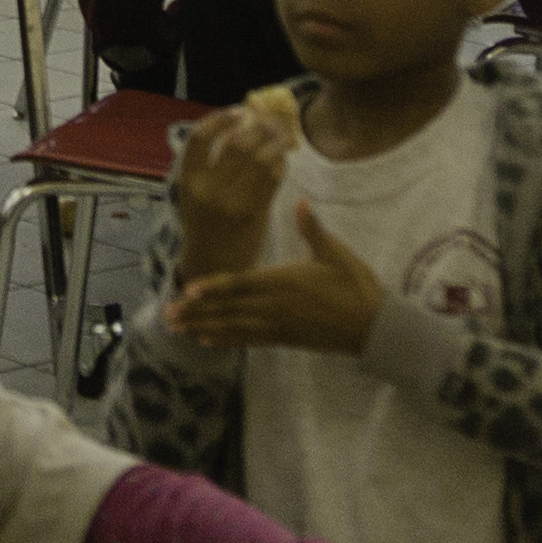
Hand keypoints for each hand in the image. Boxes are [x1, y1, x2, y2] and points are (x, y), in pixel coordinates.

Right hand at [167, 95, 300, 271]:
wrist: (213, 265)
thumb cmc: (207, 224)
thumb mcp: (196, 194)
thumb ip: (211, 165)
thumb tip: (238, 129)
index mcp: (188, 180)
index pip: (199, 138)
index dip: (220, 119)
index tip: (239, 112)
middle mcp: (206, 188)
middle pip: (236, 144)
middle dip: (257, 128)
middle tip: (270, 123)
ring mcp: (230, 201)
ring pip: (258, 159)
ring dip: (274, 143)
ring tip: (282, 138)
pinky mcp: (252, 212)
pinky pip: (271, 179)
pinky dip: (280, 164)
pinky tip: (283, 160)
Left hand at [170, 205, 389, 358]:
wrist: (373, 327)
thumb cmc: (355, 285)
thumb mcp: (336, 252)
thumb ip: (313, 229)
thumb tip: (301, 201)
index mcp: (285, 282)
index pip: (242, 284)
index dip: (214, 288)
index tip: (189, 291)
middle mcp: (276, 306)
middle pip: (229, 309)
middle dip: (197, 313)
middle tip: (168, 316)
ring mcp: (278, 325)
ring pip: (234, 327)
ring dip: (204, 328)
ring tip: (177, 330)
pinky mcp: (284, 338)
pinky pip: (249, 340)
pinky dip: (227, 339)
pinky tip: (208, 341)